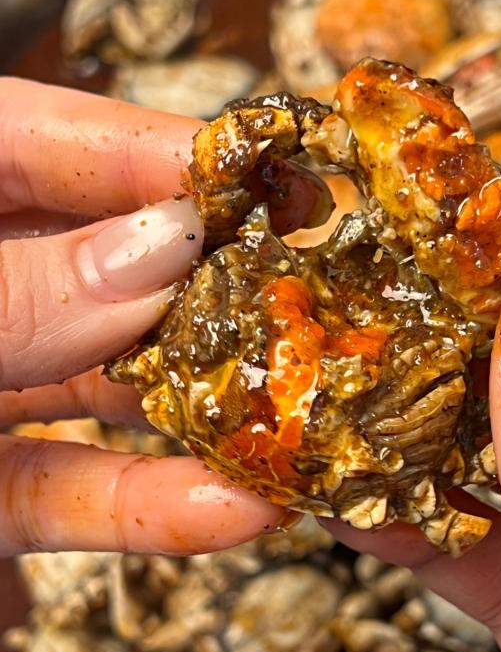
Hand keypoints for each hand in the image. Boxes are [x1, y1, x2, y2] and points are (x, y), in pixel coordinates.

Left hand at [0, 78, 327, 555]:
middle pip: (99, 270)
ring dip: (205, 410)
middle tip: (319, 291)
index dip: (152, 150)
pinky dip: (145, 509)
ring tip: (310, 411)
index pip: (31, 140)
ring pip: (98, 392)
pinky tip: (239, 510)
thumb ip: (14, 292)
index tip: (265, 172)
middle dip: (209, 285)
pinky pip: (61, 497)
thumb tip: (163, 247)